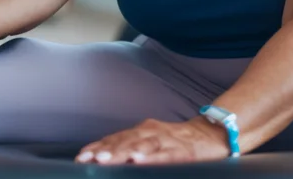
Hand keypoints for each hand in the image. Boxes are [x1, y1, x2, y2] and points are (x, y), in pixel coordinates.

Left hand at [75, 118, 231, 165]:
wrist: (210, 134)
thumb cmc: (176, 141)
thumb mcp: (151, 142)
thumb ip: (131, 147)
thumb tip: (104, 158)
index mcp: (141, 131)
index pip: (115, 139)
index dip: (97, 147)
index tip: (81, 157)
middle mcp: (151, 132)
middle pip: (124, 141)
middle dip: (105, 150)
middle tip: (89, 159)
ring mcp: (166, 140)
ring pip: (140, 146)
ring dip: (122, 153)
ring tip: (107, 160)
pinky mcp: (182, 151)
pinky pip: (164, 155)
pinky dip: (151, 158)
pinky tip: (139, 161)